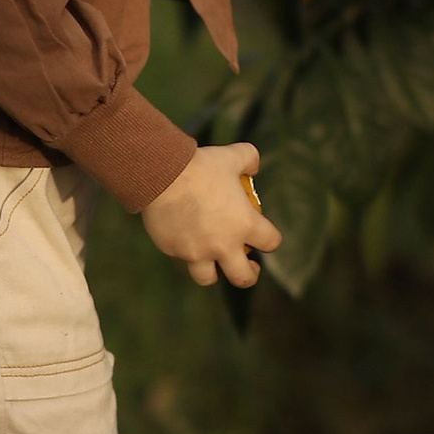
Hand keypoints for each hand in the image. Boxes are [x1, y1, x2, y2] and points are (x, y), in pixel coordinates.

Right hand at [141, 141, 279, 289]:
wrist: (162, 174)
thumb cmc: (201, 165)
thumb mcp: (233, 155)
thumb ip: (250, 160)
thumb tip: (253, 168)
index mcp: (244, 224)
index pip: (271, 243)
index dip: (271, 241)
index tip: (265, 238)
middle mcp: (223, 245)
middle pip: (244, 278)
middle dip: (250, 274)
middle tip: (249, 266)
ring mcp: (197, 251)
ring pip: (208, 278)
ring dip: (214, 272)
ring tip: (214, 263)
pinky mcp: (174, 250)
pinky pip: (182, 257)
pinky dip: (186, 251)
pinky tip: (184, 236)